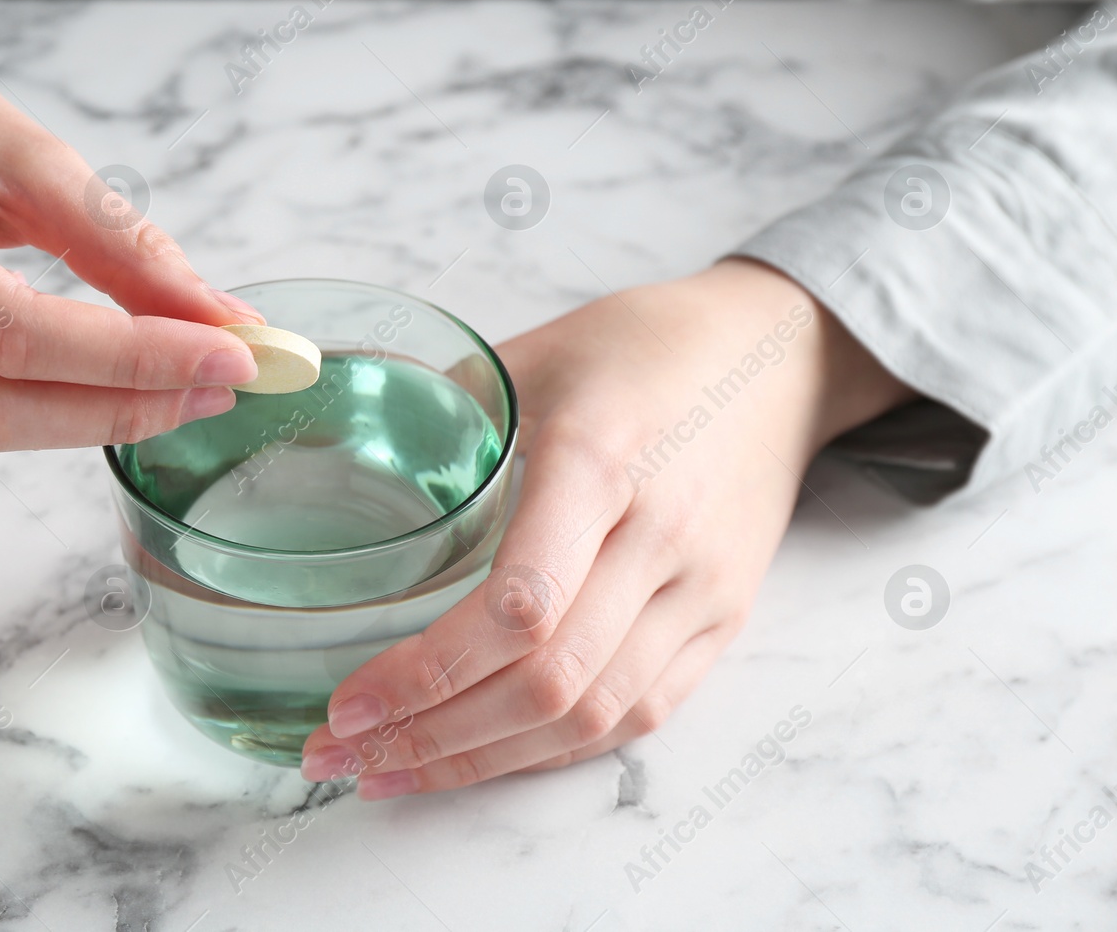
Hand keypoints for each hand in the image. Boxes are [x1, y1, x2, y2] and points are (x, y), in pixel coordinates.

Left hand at [300, 259, 913, 795]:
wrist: (780, 357)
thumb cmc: (644, 345)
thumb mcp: (535, 350)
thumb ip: (443, 410)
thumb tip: (336, 454)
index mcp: (601, 458)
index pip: (520, 604)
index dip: (428, 672)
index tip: (349, 702)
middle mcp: (660, 536)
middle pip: (548, 681)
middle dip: (432, 736)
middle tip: (339, 753)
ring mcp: (701, 590)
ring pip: (592, 716)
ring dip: (481, 761)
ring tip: (390, 772)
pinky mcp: (722, 622)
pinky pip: (638, 714)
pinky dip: (551, 750)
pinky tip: (478, 755)